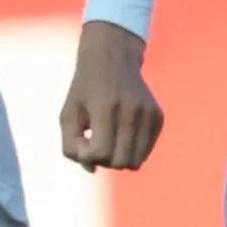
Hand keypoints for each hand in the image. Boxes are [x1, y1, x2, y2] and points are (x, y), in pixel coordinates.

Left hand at [58, 20, 163, 171]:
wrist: (112, 58)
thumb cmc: (85, 89)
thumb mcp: (67, 114)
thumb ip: (71, 145)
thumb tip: (92, 168)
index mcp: (105, 108)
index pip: (101, 152)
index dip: (88, 156)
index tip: (84, 142)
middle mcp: (131, 111)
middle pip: (121, 162)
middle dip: (105, 161)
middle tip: (97, 144)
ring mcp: (148, 114)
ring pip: (136, 161)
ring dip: (119, 158)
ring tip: (110, 142)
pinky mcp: (158, 116)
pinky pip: (146, 151)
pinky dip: (132, 150)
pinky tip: (123, 134)